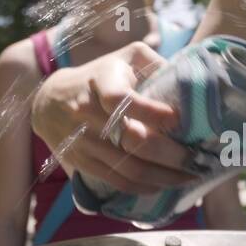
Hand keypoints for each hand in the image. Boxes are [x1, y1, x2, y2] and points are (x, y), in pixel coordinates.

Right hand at [31, 41, 197, 193]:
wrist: (49, 101)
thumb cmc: (101, 77)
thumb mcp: (125, 58)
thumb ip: (156, 63)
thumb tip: (190, 83)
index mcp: (102, 81)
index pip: (121, 99)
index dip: (152, 112)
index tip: (178, 119)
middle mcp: (88, 112)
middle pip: (134, 141)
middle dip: (172, 155)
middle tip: (197, 159)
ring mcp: (84, 141)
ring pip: (130, 168)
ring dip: (165, 177)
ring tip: (188, 177)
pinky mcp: (82, 163)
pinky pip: (118, 181)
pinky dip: (145, 187)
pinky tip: (164, 184)